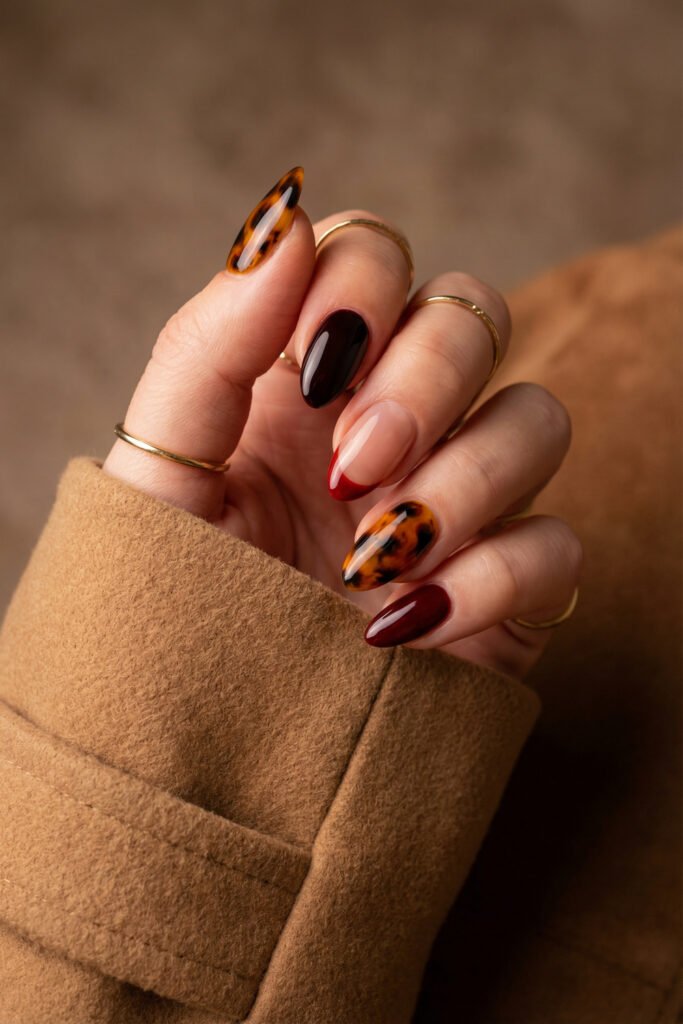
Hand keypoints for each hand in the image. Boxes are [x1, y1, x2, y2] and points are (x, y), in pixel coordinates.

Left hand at [103, 167, 581, 679]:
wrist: (206, 734)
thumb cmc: (172, 594)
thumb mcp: (161, 467)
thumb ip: (209, 342)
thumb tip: (285, 220)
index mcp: (307, 373)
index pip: (375, 252)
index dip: (362, 284)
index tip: (315, 369)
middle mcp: (395, 417)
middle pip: (474, 313)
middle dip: (424, 382)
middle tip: (351, 470)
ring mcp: (460, 497)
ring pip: (537, 418)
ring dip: (462, 481)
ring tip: (370, 556)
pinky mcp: (507, 585)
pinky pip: (558, 545)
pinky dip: (489, 581)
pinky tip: (400, 628)